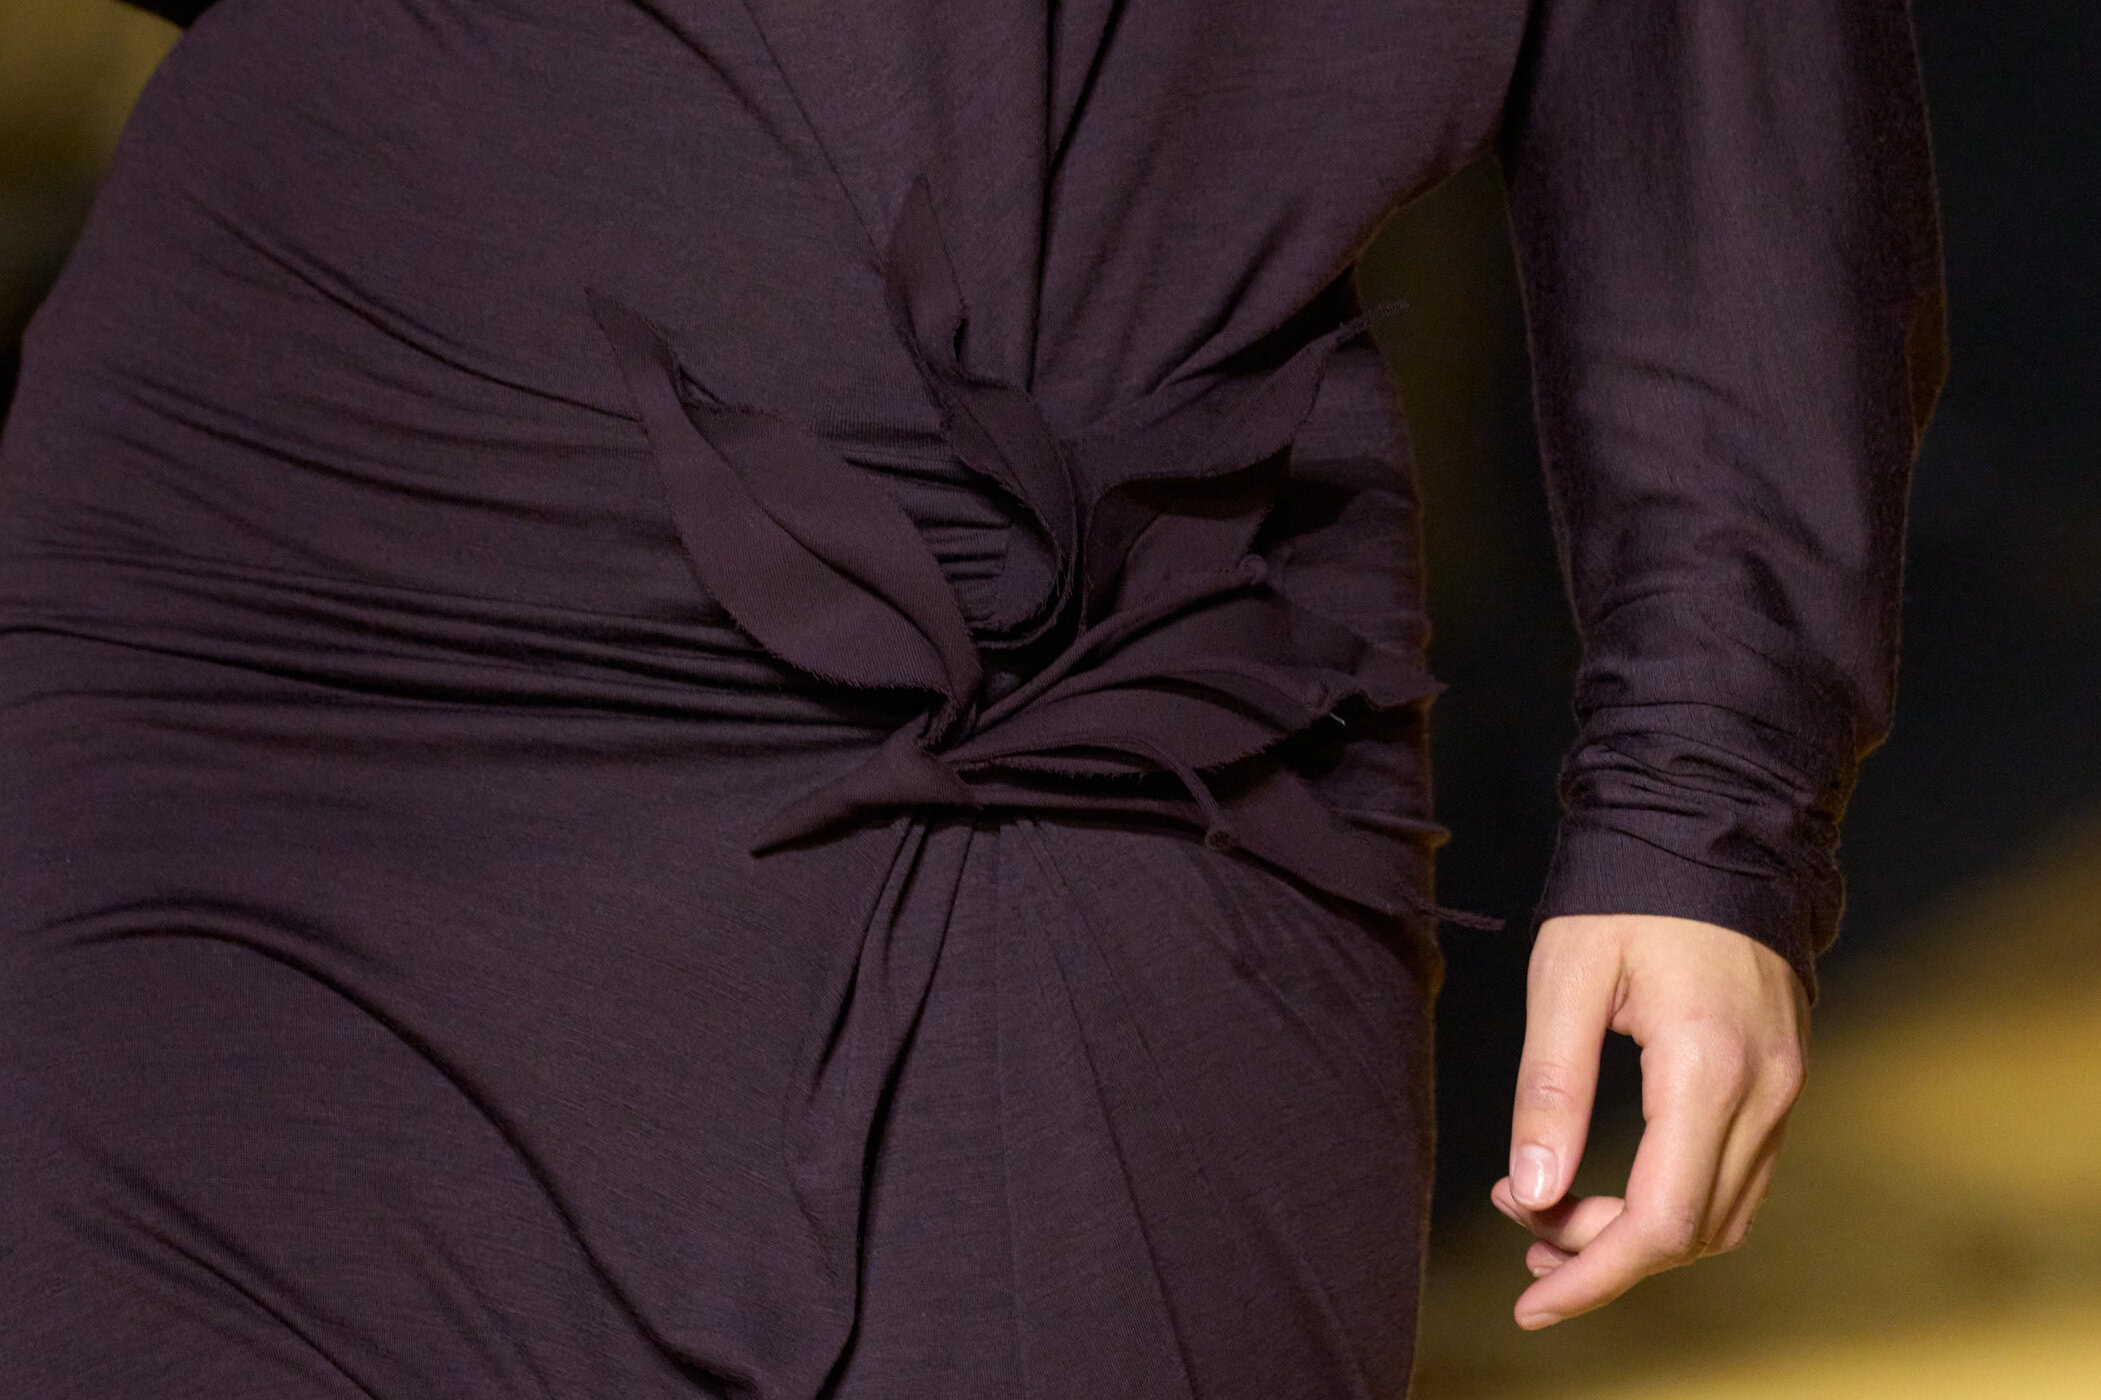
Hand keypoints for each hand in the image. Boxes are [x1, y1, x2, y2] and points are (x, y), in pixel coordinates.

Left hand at [1490, 912, 1810, 1328]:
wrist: (1713, 825)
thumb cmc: (1630, 891)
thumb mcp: (1566, 975)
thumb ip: (1550, 1089)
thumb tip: (1533, 1191)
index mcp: (1708, 1068)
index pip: (1661, 1223)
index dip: (1595, 1277)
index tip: (1532, 1301)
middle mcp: (1764, 1091)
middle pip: (1692, 1233)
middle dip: (1601, 1254)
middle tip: (1520, 1224)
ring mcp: (1784, 1087)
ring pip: (1719, 1214)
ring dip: (1637, 1236)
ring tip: (1549, 1218)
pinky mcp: (1781, 1078)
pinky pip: (1735, 1176)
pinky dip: (1673, 1200)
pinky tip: (1609, 1187)